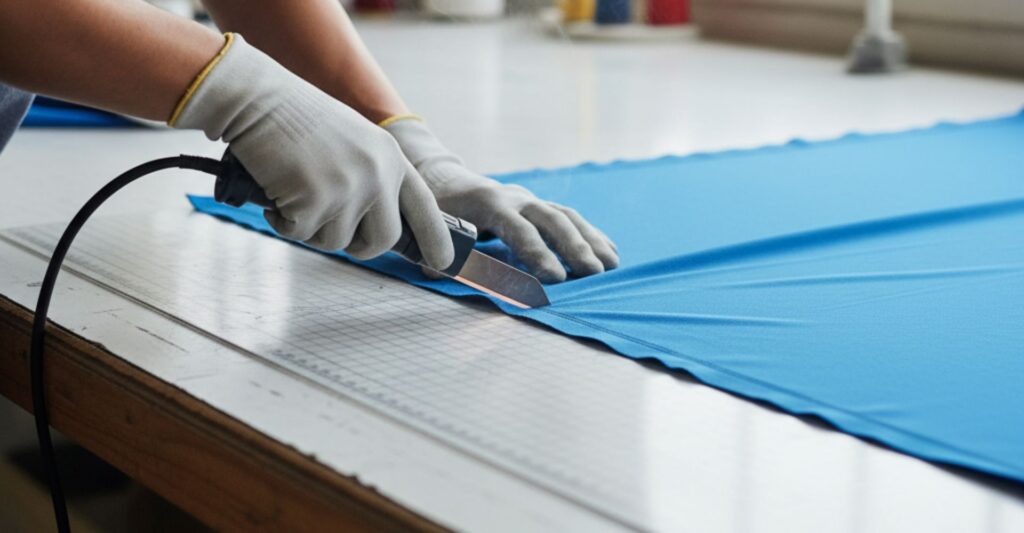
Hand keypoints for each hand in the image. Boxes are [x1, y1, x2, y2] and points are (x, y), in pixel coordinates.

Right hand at [173, 34, 453, 269]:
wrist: (258, 99)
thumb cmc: (297, 119)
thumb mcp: (354, 141)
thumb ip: (373, 176)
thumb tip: (377, 224)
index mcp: (390, 157)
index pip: (424, 206)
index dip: (435, 238)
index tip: (442, 262)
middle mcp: (377, 174)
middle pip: (383, 239)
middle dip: (359, 246)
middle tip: (334, 233)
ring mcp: (349, 188)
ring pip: (336, 241)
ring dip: (311, 228)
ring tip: (295, 192)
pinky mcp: (315, 201)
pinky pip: (301, 234)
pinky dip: (283, 222)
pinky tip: (276, 193)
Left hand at [384, 118, 617, 282]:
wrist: (445, 180)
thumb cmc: (439, 208)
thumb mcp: (432, 224)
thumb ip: (438, 248)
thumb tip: (438, 270)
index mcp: (490, 203)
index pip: (519, 229)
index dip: (537, 253)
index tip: (555, 277)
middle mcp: (517, 198)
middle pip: (553, 219)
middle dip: (575, 247)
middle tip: (594, 274)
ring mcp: (531, 200)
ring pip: (567, 216)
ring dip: (591, 240)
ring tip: (612, 265)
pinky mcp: (540, 206)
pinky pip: (571, 217)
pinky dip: (591, 234)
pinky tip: (610, 252)